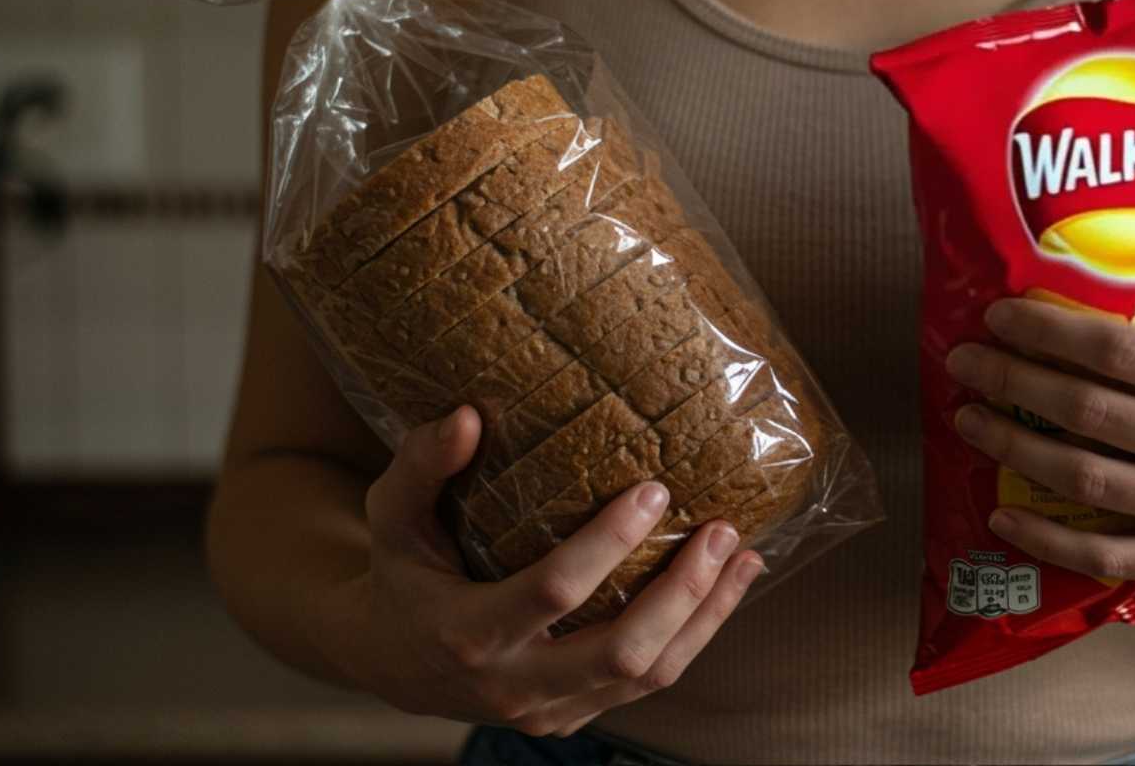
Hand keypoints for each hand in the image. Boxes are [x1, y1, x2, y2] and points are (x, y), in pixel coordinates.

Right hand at [314, 406, 765, 736]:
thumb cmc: (402, 573)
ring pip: (646, 677)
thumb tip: (465, 416)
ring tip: (744, 555)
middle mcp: (511, 685)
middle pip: (618, 653)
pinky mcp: (575, 717)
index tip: (654, 491)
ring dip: (704, 616)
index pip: (552, 593)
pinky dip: (695, 636)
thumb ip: (419, 466)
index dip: (607, 544)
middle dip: (681, 592)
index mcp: (466, 634)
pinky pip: (647, 684)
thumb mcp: (392, 517)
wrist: (391, 662)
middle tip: (721, 529)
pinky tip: (727, 586)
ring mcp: (549, 711)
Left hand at [944, 259, 1134, 586]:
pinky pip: (1110, 556)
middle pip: (1091, 411)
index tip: (1002, 315)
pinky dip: (1049, 540)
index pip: (1124, 353)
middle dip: (1014, 381)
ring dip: (1015, 448)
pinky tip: (1004, 516)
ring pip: (1087, 480)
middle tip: (965, 361)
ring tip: (968, 420)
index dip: (1051, 332)